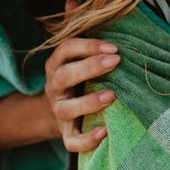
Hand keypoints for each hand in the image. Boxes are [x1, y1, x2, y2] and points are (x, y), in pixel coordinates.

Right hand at [44, 36, 120, 151]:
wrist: (66, 110)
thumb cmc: (83, 77)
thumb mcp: (83, 59)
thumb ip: (96, 48)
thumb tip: (113, 28)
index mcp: (57, 64)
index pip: (66, 49)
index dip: (88, 46)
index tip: (113, 48)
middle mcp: (54, 86)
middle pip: (64, 76)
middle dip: (90, 68)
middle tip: (116, 61)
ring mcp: (58, 110)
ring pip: (65, 109)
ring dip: (89, 102)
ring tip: (112, 95)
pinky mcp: (66, 133)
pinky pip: (71, 140)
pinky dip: (87, 139)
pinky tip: (105, 131)